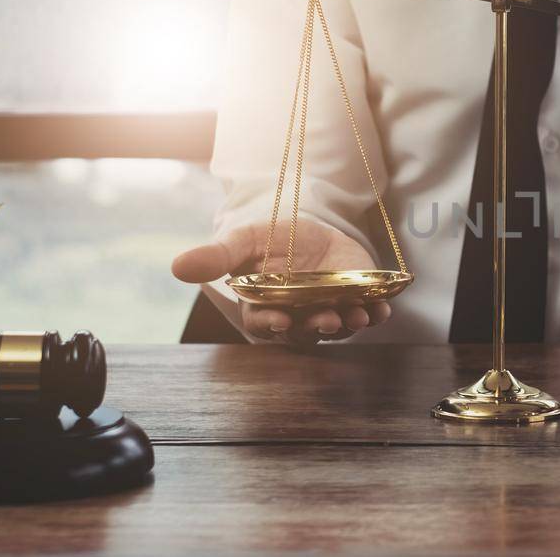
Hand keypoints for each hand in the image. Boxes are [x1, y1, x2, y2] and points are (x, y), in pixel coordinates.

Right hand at [171, 220, 391, 343]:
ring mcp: (327, 311)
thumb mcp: (243, 241)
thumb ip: (216, 257)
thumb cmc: (270, 238)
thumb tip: (177, 267)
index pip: (264, 324)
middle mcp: (296, 316)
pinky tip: (382, 310)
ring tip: (358, 314)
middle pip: (304, 331)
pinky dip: (376, 315)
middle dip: (316, 327)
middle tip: (325, 318)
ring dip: (348, 324)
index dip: (271, 324)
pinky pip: (367, 316)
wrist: (309, 227)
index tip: (278, 319)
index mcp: (265, 307)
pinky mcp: (355, 302)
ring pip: (337, 328)